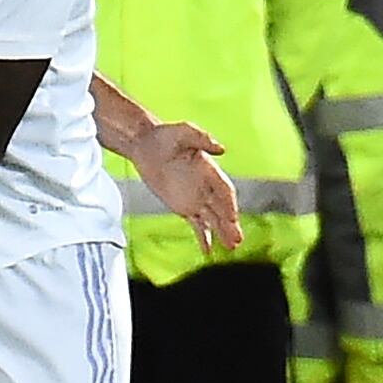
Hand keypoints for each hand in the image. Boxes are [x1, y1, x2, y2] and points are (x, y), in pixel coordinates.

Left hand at [120, 120, 241, 253]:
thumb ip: (202, 138)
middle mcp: (206, 186)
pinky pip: (197, 224)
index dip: (229, 204)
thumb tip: (221, 148)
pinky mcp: (182, 206)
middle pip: (222, 209)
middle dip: (230, 225)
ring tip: (232, 248)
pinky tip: (208, 251)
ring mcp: (195, 198)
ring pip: (213, 219)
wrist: (144, 143)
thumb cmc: (165, 135)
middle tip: (237, 240)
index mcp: (209, 170)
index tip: (232, 217)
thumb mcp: (183, 132)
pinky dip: (203, 237)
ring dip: (222, 233)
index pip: (224, 190)